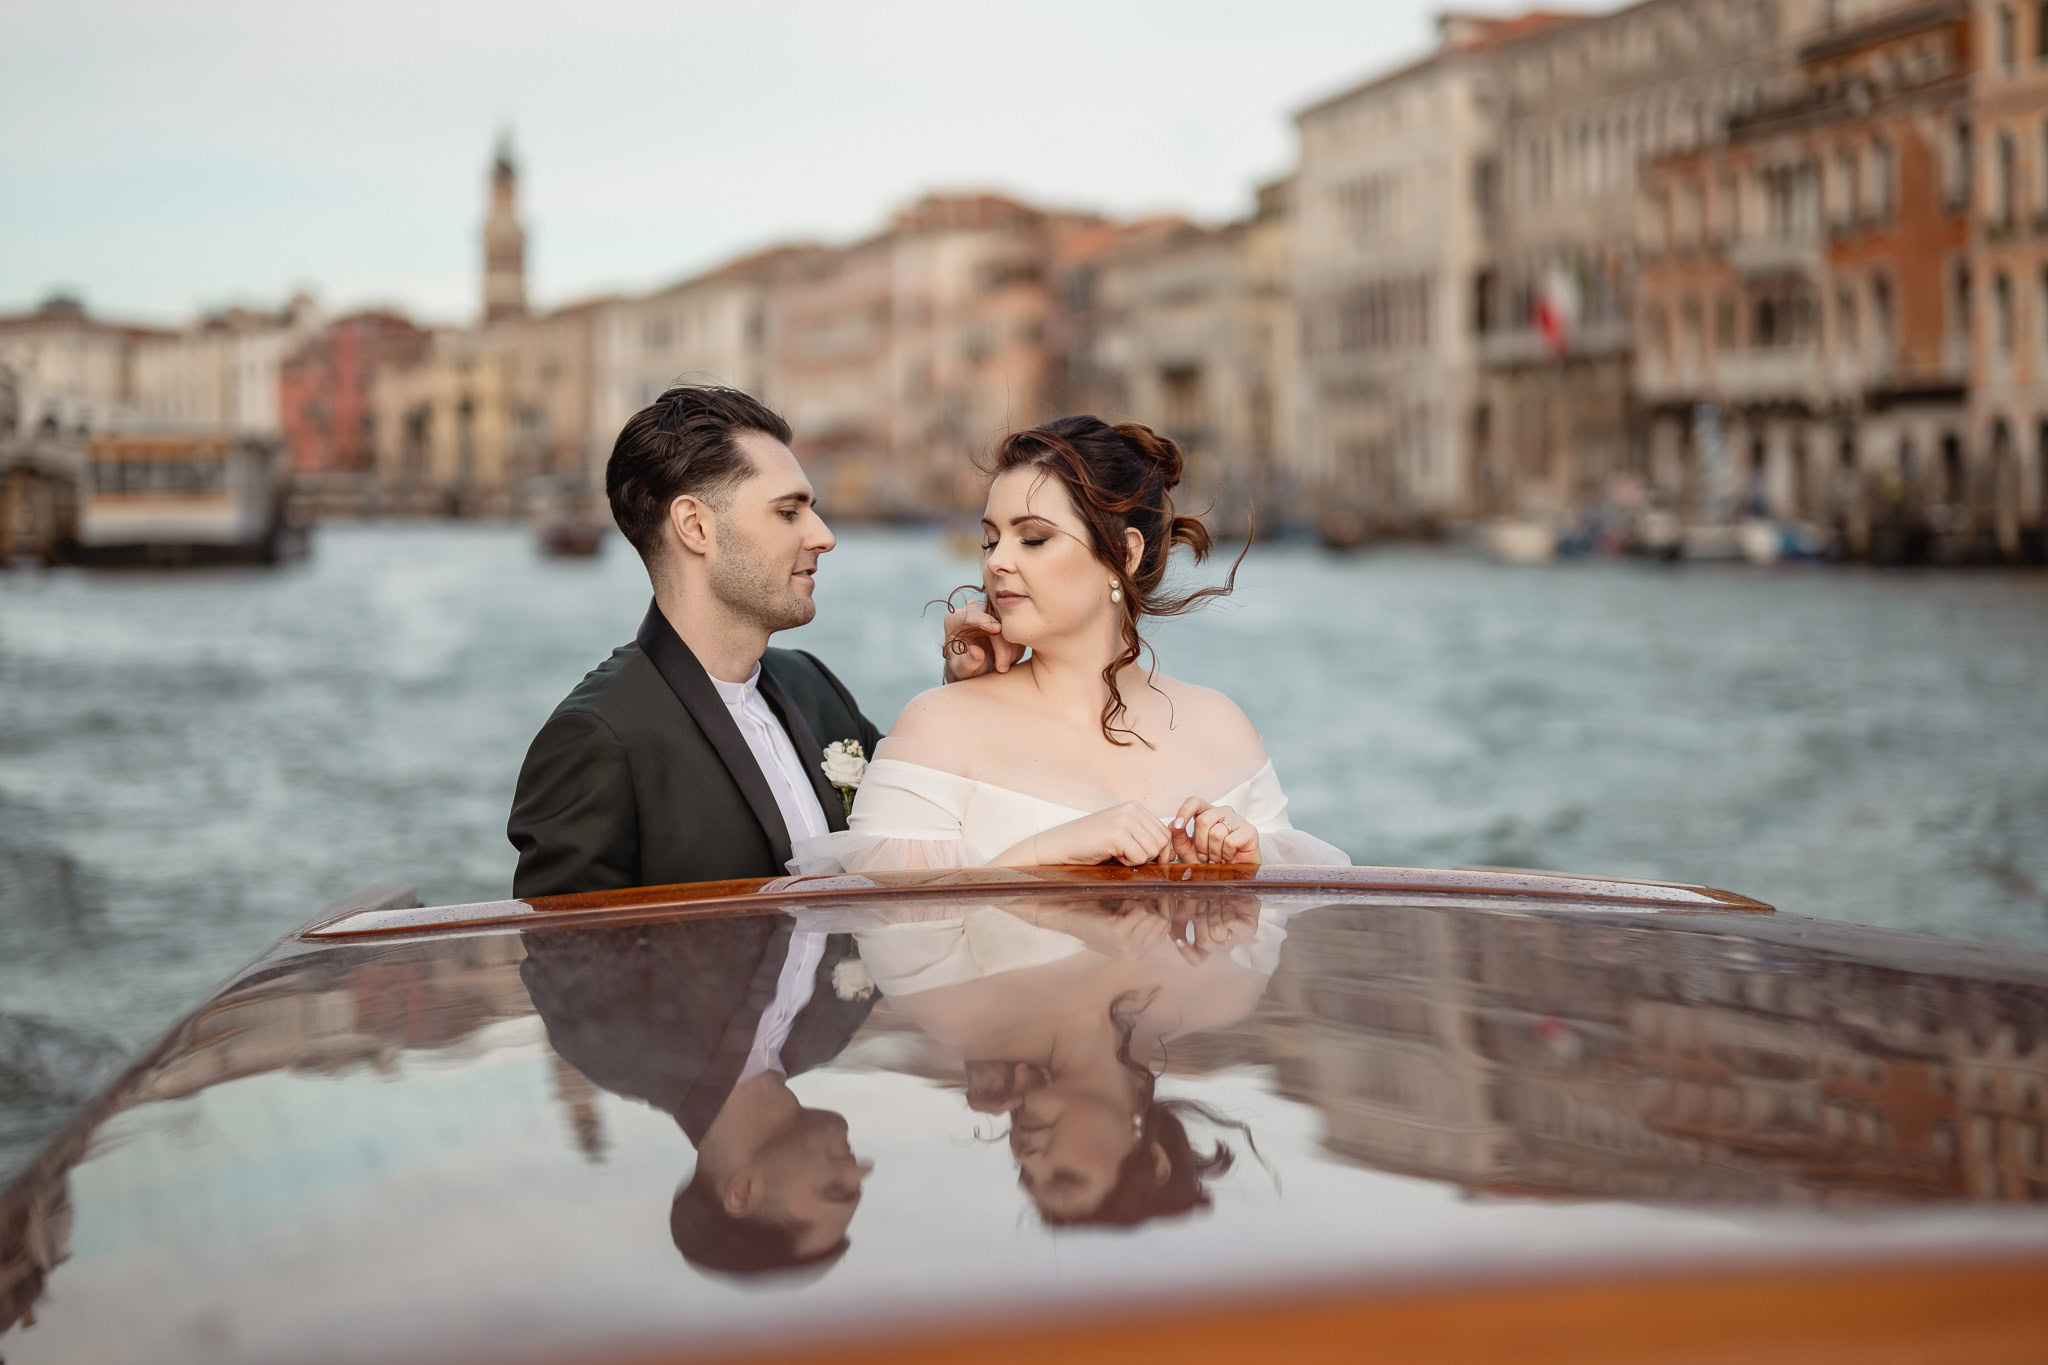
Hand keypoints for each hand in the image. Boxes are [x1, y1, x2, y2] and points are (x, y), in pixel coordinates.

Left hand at [942, 599, 1024, 680]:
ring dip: (1011, 648)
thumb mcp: (962, 669)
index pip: (971, 614)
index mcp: (955, 619)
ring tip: (1002, 668)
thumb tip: (977, 652)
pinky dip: (1016, 648)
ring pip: (1009, 625)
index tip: (998, 630)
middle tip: (1001, 668)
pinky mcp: (1005, 621)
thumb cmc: (963, 668)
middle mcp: (973, 611)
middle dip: (1002, 644)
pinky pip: (1016, 630)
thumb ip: (967, 662)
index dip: (985, 620)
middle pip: (995, 620)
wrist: (974, 668)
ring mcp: (991, 614)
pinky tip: (1008, 662)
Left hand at [1032, 900, 1171, 960]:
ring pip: (1154, 916)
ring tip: (1121, 906)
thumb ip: (1146, 914)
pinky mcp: (1118, 934)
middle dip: (1150, 907)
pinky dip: (1130, 902)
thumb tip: (1170, 897)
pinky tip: (1116, 906)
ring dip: (1139, 904)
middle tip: (1128, 904)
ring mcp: (1127, 946)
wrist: (1065, 913)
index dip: (1160, 909)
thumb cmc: (1094, 911)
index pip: (1166, 928)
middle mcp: (1135, 954)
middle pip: (1163, 922)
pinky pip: (1140, 911)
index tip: (1148, 898)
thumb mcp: (1124, 916)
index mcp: (1138, 952)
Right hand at [1037, 801, 1173, 866]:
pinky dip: (1128, 863)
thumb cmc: (1093, 843)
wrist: (1063, 844)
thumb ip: (1147, 840)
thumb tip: (1172, 855)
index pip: (1164, 832)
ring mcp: (1125, 820)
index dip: (1159, 850)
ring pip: (1152, 850)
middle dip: (1149, 856)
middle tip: (1128, 856)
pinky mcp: (1117, 835)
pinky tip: (1112, 856)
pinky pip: (1139, 857)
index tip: (1144, 857)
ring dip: (1138, 859)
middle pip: (1162, 841)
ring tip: (1119, 854)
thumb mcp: (1124, 835)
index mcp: (1135, 807)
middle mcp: (1132, 810)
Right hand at [1165, 895, 1259, 963]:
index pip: (1196, 959)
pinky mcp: (1248, 930)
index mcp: (1207, 943)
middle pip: (1205, 941)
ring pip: (1217, 931)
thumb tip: (1173, 937)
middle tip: (1205, 901)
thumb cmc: (1210, 894)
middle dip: (1201, 916)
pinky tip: (1229, 904)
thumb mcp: (1190, 905)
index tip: (1178, 940)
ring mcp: (1236, 939)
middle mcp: (1221, 945)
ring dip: (1214, 909)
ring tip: (1218, 900)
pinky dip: (1226, 909)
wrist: (1232, 880)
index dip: (1187, 952)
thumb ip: (1179, 921)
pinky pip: (1230, 923)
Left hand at [1166, 799, 1260, 865]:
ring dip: (1214, 852)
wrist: (1234, 873)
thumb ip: (1179, 838)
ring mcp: (1237, 820)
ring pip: (1216, 833)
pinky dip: (1226, 854)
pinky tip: (1229, 857)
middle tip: (1205, 857)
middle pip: (1203, 820)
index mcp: (1208, 813)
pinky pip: (1230, 841)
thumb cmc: (1211, 860)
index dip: (1184, 811)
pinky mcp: (1250, 831)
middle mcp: (1223, 812)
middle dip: (1200, 844)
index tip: (1178, 826)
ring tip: (1217, 858)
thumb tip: (1173, 824)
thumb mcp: (1189, 851)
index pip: (1195, 801)